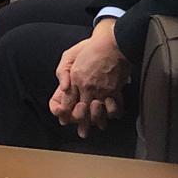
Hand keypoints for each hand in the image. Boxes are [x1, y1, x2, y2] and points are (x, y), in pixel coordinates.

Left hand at [48, 21, 129, 137]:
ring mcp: (101, 89)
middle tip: (82, 133)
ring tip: (98, 128)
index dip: (65, 111)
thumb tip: (64, 88)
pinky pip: (112, 106)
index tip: (64, 119)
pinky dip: (112, 112)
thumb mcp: (70, 56)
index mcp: (75, 78)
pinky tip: (112, 117)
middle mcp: (86, 86)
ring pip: (97, 111)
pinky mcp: (114, 89)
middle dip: (81, 123)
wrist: (112, 43)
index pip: (67, 100)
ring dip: (97, 121)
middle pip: (81, 109)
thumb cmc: (90, 48)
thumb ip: (63, 72)